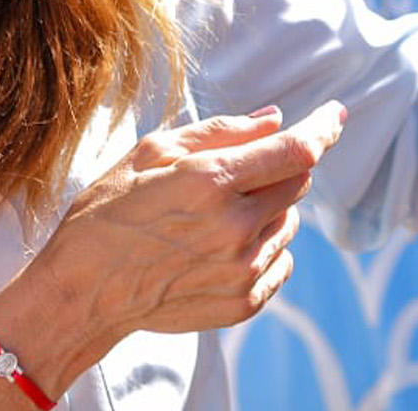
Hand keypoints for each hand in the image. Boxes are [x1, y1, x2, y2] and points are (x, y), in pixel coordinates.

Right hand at [32, 101, 346, 362]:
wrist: (81, 293)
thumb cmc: (108, 212)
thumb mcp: (152, 152)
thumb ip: (222, 132)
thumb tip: (276, 119)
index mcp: (211, 182)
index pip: (296, 150)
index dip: (323, 128)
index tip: (336, 115)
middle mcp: (234, 228)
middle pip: (298, 183)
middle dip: (279, 168)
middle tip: (237, 174)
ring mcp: (242, 270)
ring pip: (290, 221)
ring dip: (268, 208)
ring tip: (215, 216)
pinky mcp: (243, 302)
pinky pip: (282, 261)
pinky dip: (264, 245)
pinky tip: (222, 246)